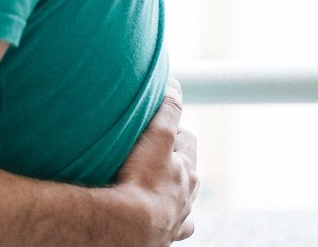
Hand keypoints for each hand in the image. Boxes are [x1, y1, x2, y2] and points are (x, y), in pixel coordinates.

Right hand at [114, 78, 199, 244]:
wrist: (129, 225)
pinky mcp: (164, 235)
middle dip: (175, 160)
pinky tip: (158, 217)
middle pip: (187, 170)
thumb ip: (167, 110)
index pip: (186, 140)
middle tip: (153, 153)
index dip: (173, 130)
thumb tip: (175, 85)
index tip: (157, 125)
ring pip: (184, 201)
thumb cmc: (142, 181)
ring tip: (155, 186)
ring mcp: (177, 217)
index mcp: (187, 171)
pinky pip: (175, 228)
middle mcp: (187, 195)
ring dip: (174, 192)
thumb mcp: (158, 137)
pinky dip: (169, 221)